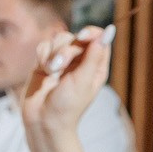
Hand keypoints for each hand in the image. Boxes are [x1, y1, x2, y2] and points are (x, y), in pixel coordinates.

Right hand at [18, 26, 108, 151]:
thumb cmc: (68, 105)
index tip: (82, 36)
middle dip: (65, 50)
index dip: (90, 32)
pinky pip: (44, 46)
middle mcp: (81, 61)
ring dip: (52, 54)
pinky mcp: (45, 62)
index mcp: (96, 66)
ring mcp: (62, 61)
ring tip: (51, 72)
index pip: (98, 38)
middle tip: (58, 68)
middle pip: (75, 37)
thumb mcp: (83, 80)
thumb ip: (94, 55)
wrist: (43, 121)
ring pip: (58, 39)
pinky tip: (43, 71)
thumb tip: (109, 30)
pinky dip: (42, 56)